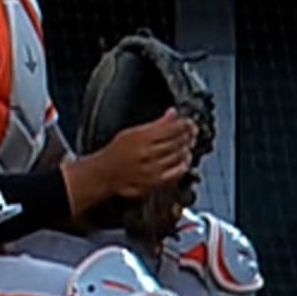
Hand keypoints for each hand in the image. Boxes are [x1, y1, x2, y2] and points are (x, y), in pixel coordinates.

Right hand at [71, 111, 195, 206]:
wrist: (105, 174)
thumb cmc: (117, 152)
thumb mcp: (132, 132)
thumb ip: (156, 123)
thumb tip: (173, 113)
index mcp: (141, 138)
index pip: (172, 128)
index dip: (185, 123)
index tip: (188, 121)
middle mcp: (148, 154)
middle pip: (178, 141)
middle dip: (188, 134)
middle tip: (191, 131)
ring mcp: (153, 169)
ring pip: (180, 155)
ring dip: (188, 147)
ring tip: (188, 142)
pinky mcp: (156, 182)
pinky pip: (178, 171)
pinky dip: (185, 163)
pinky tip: (184, 157)